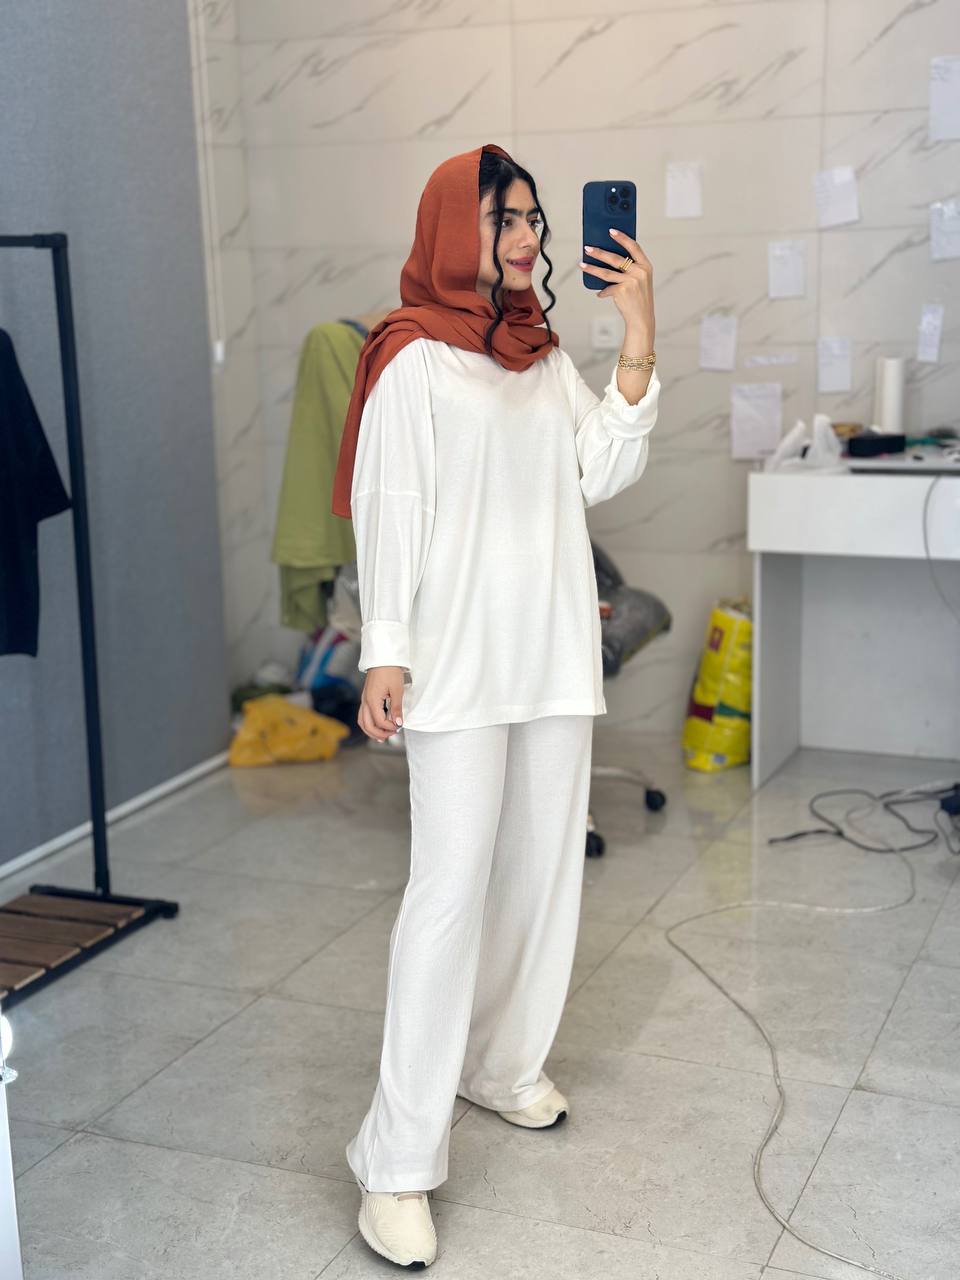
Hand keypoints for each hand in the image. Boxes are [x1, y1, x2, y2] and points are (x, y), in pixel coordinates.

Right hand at [358, 667, 404, 740]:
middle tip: (392, 735)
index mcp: (372, 700)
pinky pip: (363, 715)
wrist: (383, 657)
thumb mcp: (397, 690)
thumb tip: (398, 723)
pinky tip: (376, 726)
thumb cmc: (390, 671)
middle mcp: (365, 701)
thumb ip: (397, 708)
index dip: (390, 727)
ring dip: (371, 731)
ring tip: (382, 736)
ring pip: (362, 721)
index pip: (379, 721)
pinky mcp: (366, 697)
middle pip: (368, 725)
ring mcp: (364, 700)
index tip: (399, 726)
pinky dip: (368, 723)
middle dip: (379, 733)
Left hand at [579, 229, 654, 344]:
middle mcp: (640, 272)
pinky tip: (600, 294)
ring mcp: (631, 281)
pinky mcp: (622, 291)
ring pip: (606, 272)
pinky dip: (603, 292)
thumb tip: (607, 259)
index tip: (611, 231)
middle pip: (615, 258)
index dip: (622, 238)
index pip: (634, 247)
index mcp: (646, 266)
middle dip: (599, 252)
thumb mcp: (640, 281)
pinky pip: (607, 288)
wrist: (642, 319)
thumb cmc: (639, 299)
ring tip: (582, 264)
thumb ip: (630, 269)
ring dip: (592, 268)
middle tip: (587, 248)